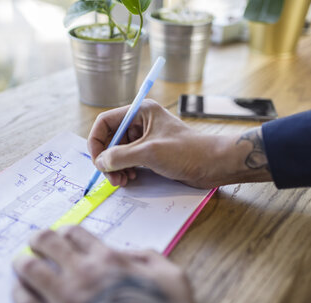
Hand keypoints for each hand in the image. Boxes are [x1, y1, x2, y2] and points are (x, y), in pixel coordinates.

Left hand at [12, 226, 199, 302]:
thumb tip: (126, 253)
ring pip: (31, 270)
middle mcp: (82, 274)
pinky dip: (19, 293)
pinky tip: (20, 290)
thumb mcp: (173, 277)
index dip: (66, 231)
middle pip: (48, 244)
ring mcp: (65, 300)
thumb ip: (148, 257)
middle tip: (35, 241)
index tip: (62, 235)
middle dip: (38, 238)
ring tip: (21, 262)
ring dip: (23, 262)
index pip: (76, 233)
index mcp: (108, 260)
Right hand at [87, 99, 271, 187]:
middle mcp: (141, 122)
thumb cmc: (186, 152)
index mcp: (140, 112)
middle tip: (112, 178)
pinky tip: (130, 179)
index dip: (96, 141)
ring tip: (122, 181)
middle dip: (108, 159)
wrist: (214, 164)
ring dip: (116, 167)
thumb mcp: (150, 153)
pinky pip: (129, 160)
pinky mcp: (151, 153)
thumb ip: (121, 156)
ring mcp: (146, 138)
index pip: (106, 122)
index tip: (97, 162)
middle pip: (110, 139)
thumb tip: (100, 162)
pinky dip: (125, 170)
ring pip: (119, 152)